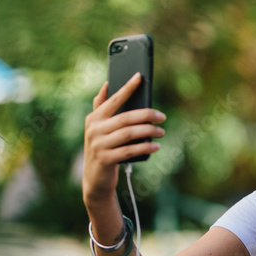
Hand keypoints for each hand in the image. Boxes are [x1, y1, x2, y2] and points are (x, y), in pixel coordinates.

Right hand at [82, 73, 164, 206]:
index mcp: (94, 118)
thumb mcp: (98, 128)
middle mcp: (94, 130)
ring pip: (129, 134)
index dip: (126, 88)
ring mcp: (99, 145)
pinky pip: (129, 150)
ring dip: (148, 131)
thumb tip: (106, 84)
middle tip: (162, 116)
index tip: (139, 77)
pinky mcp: (106, 160)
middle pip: (125, 118)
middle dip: (146, 115)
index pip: (113, 100)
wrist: (95, 179)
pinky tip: (155, 146)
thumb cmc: (102, 148)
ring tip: (161, 131)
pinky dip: (144, 148)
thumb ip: (101, 107)